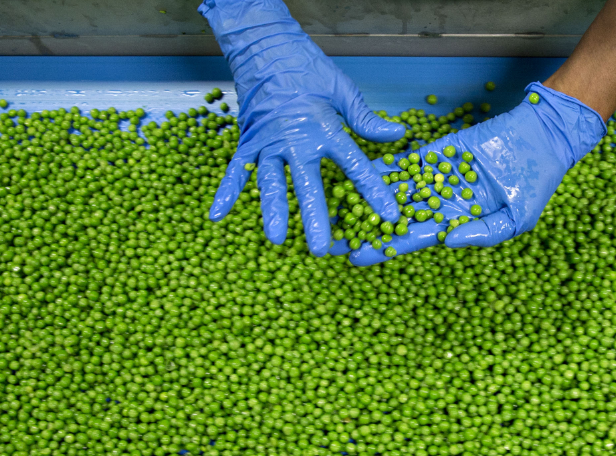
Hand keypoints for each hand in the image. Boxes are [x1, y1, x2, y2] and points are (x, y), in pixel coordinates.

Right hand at [198, 0, 404, 256]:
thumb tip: (398, 135)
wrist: (265, 47)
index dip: (373, 191)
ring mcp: (267, 142)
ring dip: (272, 211)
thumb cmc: (306, 67)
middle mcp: (294, 139)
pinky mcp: (248, 140)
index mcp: (324, 127)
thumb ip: (367, 119)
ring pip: (270, 183)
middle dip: (314, 218)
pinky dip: (226, 191)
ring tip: (276, 238)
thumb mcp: (343, 89)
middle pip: (307, 185)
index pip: (354, 165)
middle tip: (320, 248)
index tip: (388, 215)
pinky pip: (235, 169)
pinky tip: (218, 215)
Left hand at [349, 82, 604, 265]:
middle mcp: (441, 201)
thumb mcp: (516, 219)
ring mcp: (437, 175)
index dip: (384, 248)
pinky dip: (385, 166)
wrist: (543, 136)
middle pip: (395, 217)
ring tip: (335, 203)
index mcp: (457, 222)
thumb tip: (445, 241)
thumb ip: (480, 232)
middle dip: (365, 226)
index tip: (356, 257)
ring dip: (367, 196)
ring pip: (396, 189)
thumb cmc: (537, 181)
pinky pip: (408, 161)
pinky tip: (359, 171)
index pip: (413, 239)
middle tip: (332, 234)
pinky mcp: (438, 150)